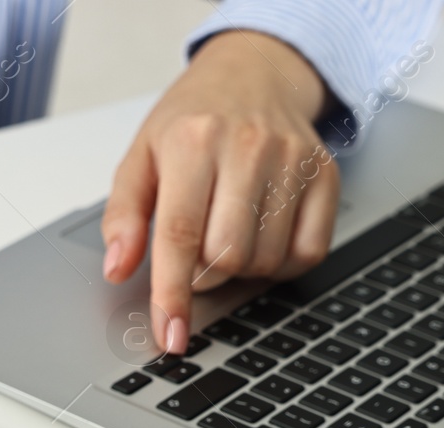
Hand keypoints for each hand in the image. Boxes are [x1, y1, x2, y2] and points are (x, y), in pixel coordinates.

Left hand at [103, 30, 338, 352]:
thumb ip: (123, 216)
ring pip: (265, 260)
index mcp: (191, 142)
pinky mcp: (327, 175)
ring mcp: (293, 161)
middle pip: (226, 257)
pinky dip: (281, 263)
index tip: (171, 337)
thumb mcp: (141, 157)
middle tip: (194, 253)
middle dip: (203, 275)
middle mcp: (248, 148)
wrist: (253, 74)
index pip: (180, 236)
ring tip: (226, 232)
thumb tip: (117, 269)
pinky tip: (263, 237)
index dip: (173, 295)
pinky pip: (308, 252)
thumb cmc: (191, 121)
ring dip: (241, 268)